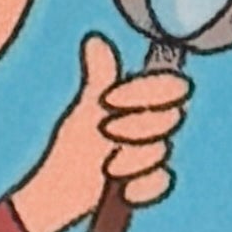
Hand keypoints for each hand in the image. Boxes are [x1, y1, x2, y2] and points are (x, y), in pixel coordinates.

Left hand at [13, 34, 190, 231]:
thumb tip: (95, 39)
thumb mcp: (86, 109)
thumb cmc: (74, 146)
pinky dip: (141, 187)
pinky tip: (122, 190)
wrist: (62, 192)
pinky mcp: (151, 186)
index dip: (142, 92)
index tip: (109, 100)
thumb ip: (99, 78)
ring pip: (162, 151)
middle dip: (136, 125)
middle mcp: (153, 128)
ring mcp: (154, 158)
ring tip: (108, 167)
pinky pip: (161, 182)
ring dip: (132, 159)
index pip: (167, 86)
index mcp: (141, 104)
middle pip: (170, 117)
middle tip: (107, 131)